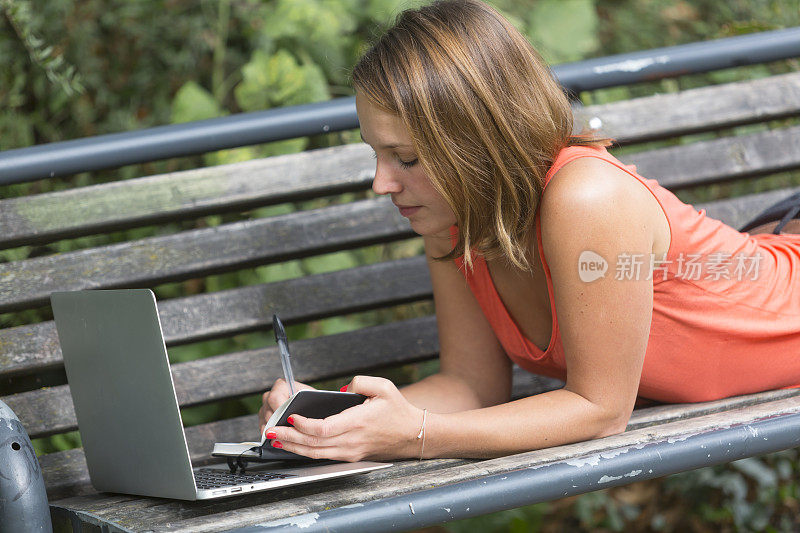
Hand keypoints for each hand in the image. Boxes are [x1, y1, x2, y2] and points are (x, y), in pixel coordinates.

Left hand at [263, 375, 423, 461]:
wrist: (412, 435)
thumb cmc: (397, 410)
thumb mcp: (384, 387)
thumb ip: (362, 381)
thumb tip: (344, 387)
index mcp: (358, 423)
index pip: (325, 428)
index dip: (305, 425)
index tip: (292, 417)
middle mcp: (351, 441)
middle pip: (314, 444)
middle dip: (289, 438)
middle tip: (271, 431)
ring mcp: (350, 451)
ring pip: (316, 453)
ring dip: (293, 447)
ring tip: (275, 439)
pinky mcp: (349, 456)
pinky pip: (322, 456)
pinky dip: (305, 451)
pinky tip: (292, 445)